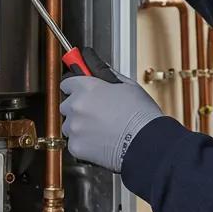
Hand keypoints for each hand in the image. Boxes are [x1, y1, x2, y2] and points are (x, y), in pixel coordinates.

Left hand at [60, 48, 162, 172]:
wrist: (146, 143)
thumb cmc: (141, 115)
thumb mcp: (127, 85)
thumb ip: (105, 74)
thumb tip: (95, 65)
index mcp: (86, 87)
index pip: (67, 83)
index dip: (75, 87)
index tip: (78, 89)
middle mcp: (76, 106)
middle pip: (66, 105)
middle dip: (78, 108)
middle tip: (96, 113)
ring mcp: (74, 127)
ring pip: (68, 125)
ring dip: (79, 126)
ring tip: (100, 129)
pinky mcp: (76, 147)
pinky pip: (73, 143)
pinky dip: (83, 143)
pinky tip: (99, 141)